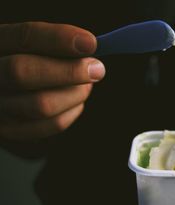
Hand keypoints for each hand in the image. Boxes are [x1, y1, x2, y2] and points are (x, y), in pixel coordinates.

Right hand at [0, 22, 104, 140]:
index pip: (24, 37)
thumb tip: (89, 46)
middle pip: (22, 72)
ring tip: (87, 85)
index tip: (90, 43)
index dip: (59, 39)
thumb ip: (54, 44)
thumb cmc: (30, 61)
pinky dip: (71, 112)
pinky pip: (49, 126)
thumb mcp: (32, 46)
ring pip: (41, 105)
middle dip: (69, 71)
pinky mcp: (9, 130)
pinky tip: (76, 102)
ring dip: (75, 94)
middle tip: (97, 69)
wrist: (8, 91)